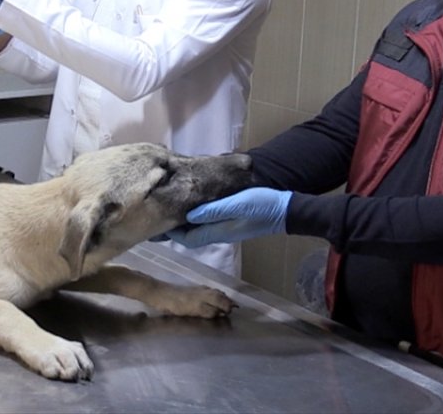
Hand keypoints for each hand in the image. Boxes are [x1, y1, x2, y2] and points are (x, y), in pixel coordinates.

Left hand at [165, 188, 290, 247]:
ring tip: (173, 206)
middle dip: (175, 227)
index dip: (172, 233)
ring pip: (199, 228)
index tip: (157, 222)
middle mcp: (219, 233)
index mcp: (218, 232)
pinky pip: (209, 222)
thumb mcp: (236, 205)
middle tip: (160, 212)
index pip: (188, 239)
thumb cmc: (261, 205)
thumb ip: (213, 211)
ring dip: (186, 220)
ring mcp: (227, 228)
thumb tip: (188, 215)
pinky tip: (195, 203)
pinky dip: (198, 215)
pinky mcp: (233, 221)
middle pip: (191, 235)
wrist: (285, 209)